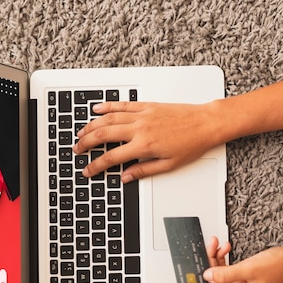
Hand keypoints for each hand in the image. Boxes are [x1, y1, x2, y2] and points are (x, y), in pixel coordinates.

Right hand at [72, 101, 221, 181]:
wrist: (206, 124)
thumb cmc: (191, 144)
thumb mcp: (168, 165)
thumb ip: (143, 170)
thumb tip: (125, 177)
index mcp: (144, 146)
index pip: (111, 158)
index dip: (96, 166)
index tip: (87, 170)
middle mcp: (140, 129)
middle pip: (103, 135)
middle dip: (86, 143)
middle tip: (77, 149)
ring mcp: (142, 115)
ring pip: (108, 118)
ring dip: (91, 125)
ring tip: (81, 132)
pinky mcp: (147, 106)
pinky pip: (122, 104)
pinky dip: (107, 106)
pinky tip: (97, 108)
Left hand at [196, 240, 282, 282]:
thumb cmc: (280, 268)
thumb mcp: (248, 269)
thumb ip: (225, 274)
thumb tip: (206, 275)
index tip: (193, 273)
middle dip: (208, 266)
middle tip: (207, 249)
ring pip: (218, 276)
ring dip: (215, 259)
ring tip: (216, 245)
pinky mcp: (243, 280)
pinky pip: (227, 271)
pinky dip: (223, 260)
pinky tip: (224, 249)